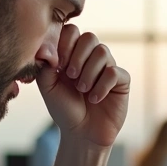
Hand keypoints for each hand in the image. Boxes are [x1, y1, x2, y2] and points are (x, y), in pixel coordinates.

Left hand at [37, 24, 128, 147]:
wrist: (81, 133)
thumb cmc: (64, 109)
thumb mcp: (48, 86)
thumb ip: (45, 65)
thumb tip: (47, 46)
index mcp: (72, 54)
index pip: (72, 32)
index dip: (65, 43)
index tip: (58, 64)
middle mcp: (91, 58)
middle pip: (90, 37)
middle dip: (78, 56)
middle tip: (70, 75)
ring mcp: (107, 67)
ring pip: (103, 52)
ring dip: (89, 72)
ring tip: (82, 89)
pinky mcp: (121, 81)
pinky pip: (115, 72)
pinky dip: (102, 85)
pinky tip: (95, 98)